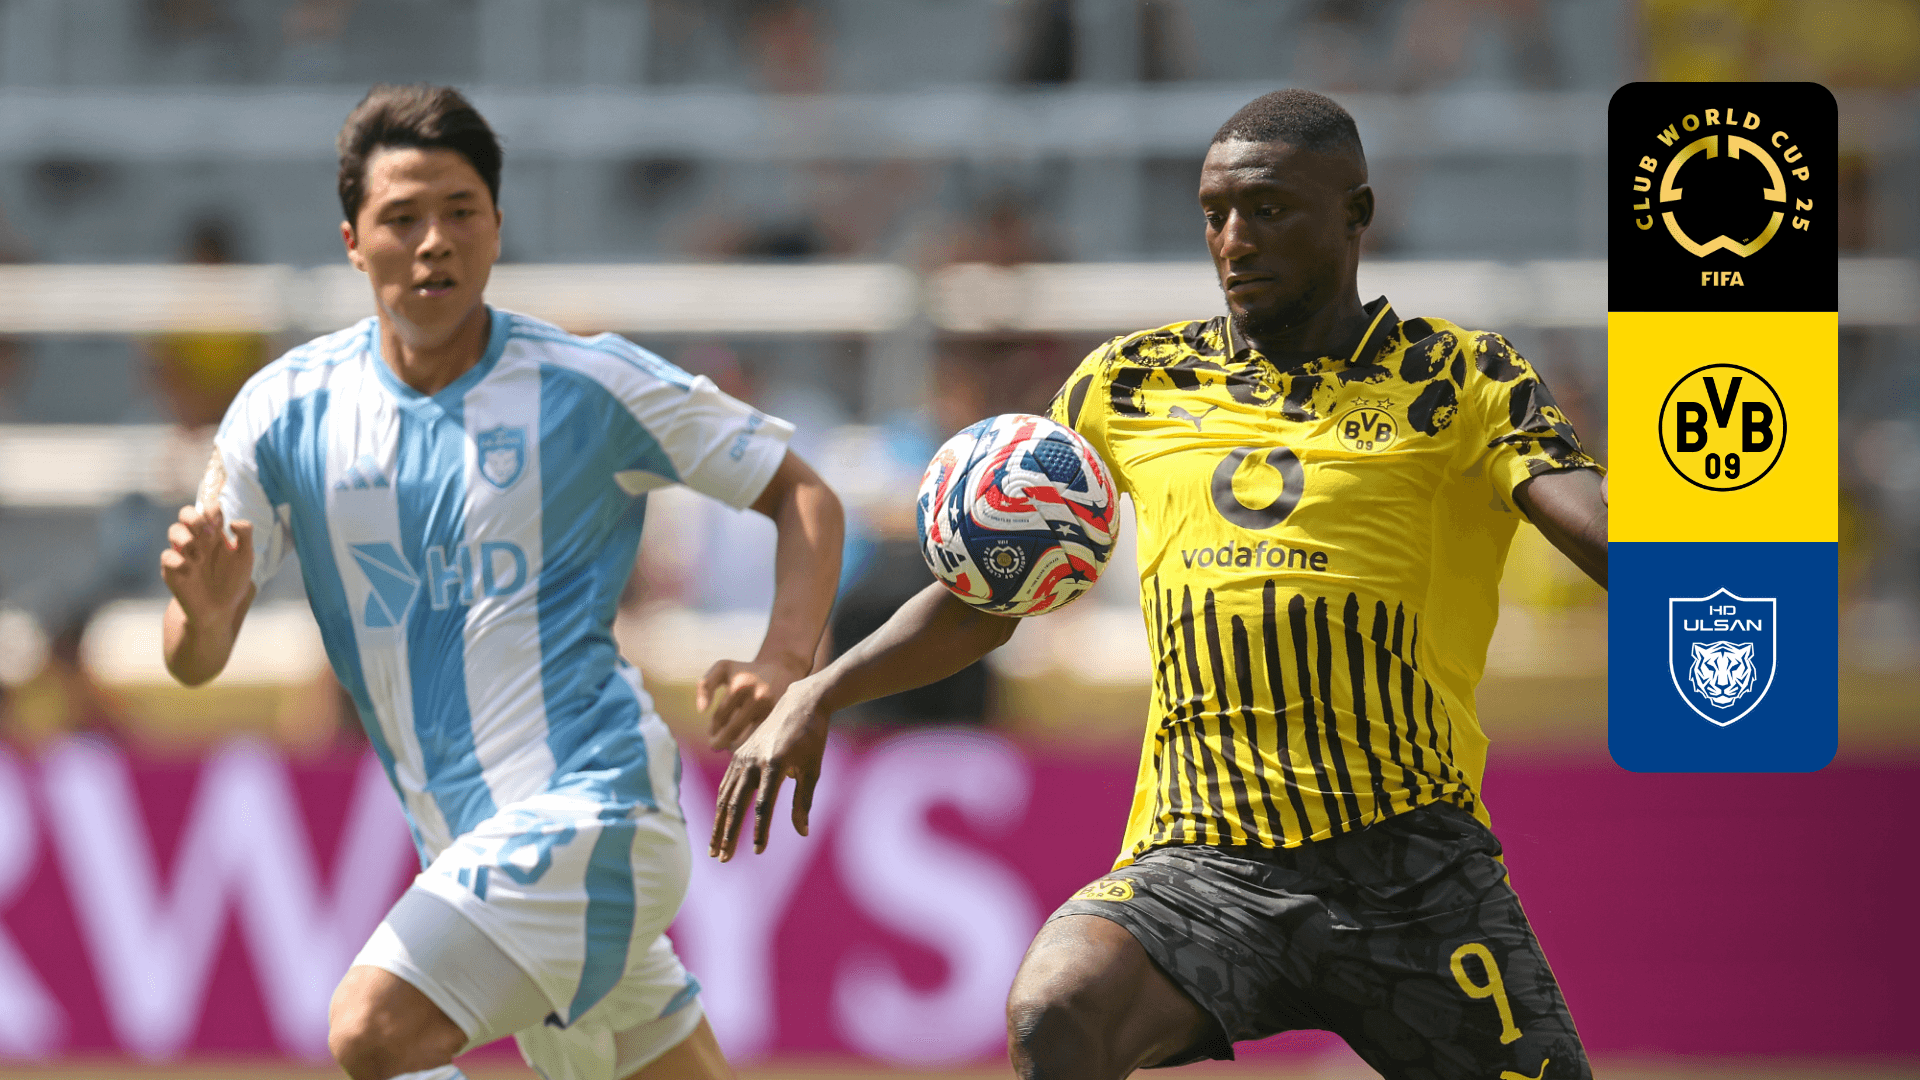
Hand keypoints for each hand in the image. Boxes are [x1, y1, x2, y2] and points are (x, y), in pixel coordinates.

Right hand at [160, 504, 254, 625]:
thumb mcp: (245, 557)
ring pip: (173, 530)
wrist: (220, 609)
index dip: (211, 508)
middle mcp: (197, 539)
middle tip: (209, 533)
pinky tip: (190, 570)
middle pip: (185, 513)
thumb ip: (245, 535)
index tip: (219, 522)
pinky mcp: (172, 570)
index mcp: (215, 534)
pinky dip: (177, 560)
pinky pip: (166, 556)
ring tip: (201, 557)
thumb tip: (233, 522)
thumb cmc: (232, 581)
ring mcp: (183, 553)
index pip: (207, 509)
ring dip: (187, 538)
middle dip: (194, 518)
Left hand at [697, 657, 806, 751]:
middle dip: (721, 741)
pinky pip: (762, 738)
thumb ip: (705, 685)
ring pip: (748, 738)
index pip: (720, 717)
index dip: (713, 729)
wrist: (781, 669)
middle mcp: (756, 697)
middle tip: (717, 746)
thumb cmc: (746, 671)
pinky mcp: (782, 717)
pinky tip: (747, 743)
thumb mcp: (723, 668)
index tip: (712, 733)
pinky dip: (752, 744)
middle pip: (733, 730)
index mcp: (739, 685)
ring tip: (730, 746)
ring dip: (736, 746)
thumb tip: (701, 710)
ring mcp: (771, 708)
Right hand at [709, 677, 829, 861]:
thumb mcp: (812, 770)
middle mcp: (752, 761)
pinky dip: (721, 806)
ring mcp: (741, 757)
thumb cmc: (811, 739)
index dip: (760, 830)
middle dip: (727, 833)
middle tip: (723, 859)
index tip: (758, 850)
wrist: (800, 704)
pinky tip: (719, 823)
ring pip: (725, 796)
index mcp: (773, 764)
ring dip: (719, 824)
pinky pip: (726, 784)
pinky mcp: (738, 755)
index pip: (763, 806)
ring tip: (715, 849)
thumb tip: (802, 832)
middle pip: (735, 803)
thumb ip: (803, 801)